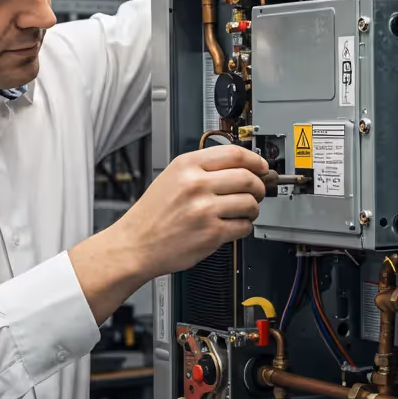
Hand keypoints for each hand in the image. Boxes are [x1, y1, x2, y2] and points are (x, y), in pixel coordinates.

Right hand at [69, 146, 267, 320]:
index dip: (255, 159)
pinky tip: (233, 226)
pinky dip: (244, 227)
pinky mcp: (211, 234)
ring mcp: (205, 210)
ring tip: (245, 211)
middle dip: (259, 186)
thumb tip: (239, 166)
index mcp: (186, 166)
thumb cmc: (152, 214)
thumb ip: (201, 169)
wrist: (135, 245)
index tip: (262, 166)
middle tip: (258, 191)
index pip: (234, 153)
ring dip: (253, 208)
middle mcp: (196, 185)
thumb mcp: (171, 178)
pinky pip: (243, 227)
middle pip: (247, 178)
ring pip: (250, 203)